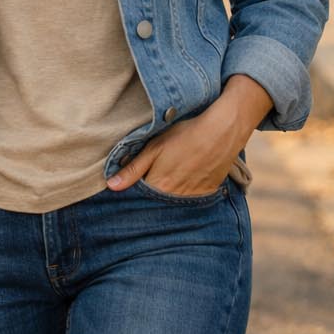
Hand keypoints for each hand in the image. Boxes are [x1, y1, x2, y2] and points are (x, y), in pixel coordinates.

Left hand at [105, 76, 272, 195]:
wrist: (222, 131)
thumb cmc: (184, 135)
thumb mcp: (154, 148)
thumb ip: (133, 169)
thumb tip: (111, 186)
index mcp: (160, 186)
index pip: (140, 197)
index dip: (135, 189)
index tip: (134, 181)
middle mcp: (176, 197)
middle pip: (157, 202)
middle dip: (151, 194)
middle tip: (155, 173)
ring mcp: (194, 197)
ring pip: (174, 201)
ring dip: (168, 193)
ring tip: (172, 172)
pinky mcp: (208, 192)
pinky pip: (192, 199)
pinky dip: (185, 190)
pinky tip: (186, 175)